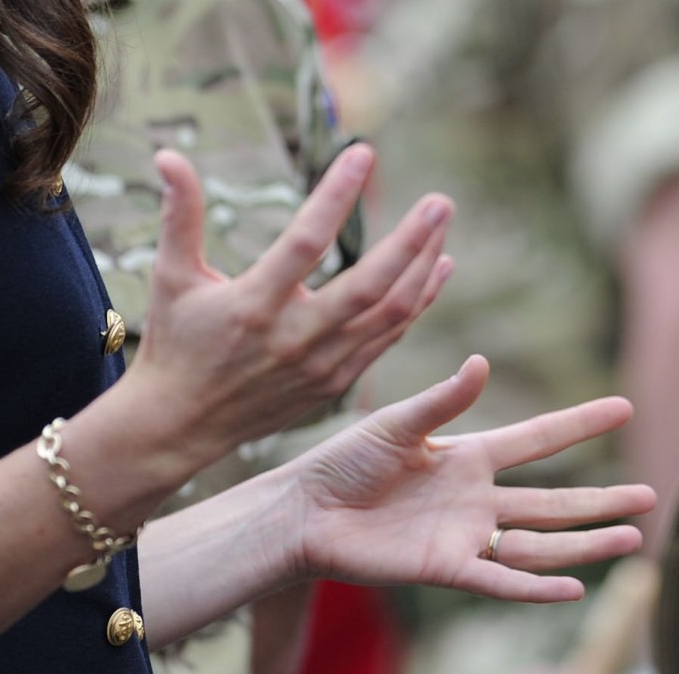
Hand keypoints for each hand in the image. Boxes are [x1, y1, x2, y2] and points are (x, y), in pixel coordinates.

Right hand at [129, 142, 452, 470]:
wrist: (180, 424)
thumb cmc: (175, 339)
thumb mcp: (171, 274)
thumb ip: (179, 213)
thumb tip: (167, 154)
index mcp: (253, 304)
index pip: (305, 242)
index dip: (336, 196)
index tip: (363, 153)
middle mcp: (293, 337)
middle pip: (368, 287)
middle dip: (411, 242)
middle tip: (440, 201)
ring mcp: (320, 365)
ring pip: (388, 315)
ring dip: (422, 268)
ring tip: (443, 223)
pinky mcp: (334, 382)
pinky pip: (387, 339)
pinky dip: (417, 304)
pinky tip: (437, 269)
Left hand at [288, 355, 654, 600]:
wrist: (306, 510)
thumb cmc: (344, 460)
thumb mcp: (395, 423)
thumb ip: (442, 401)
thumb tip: (483, 363)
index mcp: (465, 454)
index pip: (536, 438)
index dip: (578, 424)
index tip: (622, 407)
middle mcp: (475, 497)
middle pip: (552, 499)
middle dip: (601, 497)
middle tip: (651, 493)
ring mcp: (466, 535)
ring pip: (540, 542)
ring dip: (585, 543)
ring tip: (634, 539)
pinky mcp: (446, 568)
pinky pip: (502, 582)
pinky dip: (537, 587)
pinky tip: (576, 586)